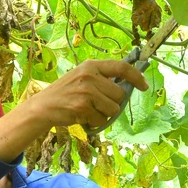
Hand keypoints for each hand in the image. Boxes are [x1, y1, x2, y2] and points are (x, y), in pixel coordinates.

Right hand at [23, 60, 147, 128]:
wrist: (43, 107)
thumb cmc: (65, 93)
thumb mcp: (82, 77)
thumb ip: (102, 78)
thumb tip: (129, 85)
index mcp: (91, 65)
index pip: (121, 67)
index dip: (136, 77)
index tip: (144, 86)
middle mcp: (90, 75)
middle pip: (120, 94)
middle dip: (113, 103)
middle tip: (97, 104)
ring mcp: (86, 91)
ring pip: (113, 108)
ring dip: (104, 114)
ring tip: (89, 110)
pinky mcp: (83, 106)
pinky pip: (102, 119)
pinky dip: (95, 122)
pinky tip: (83, 116)